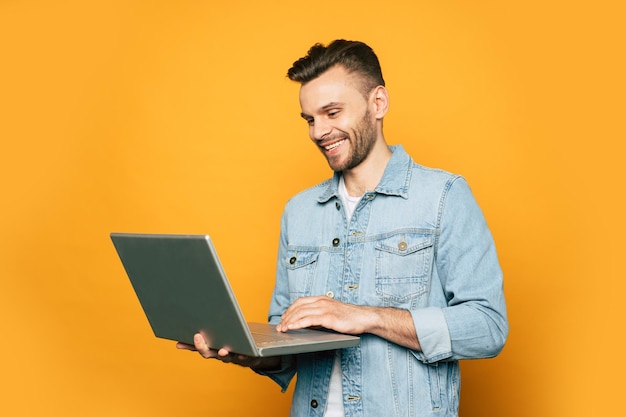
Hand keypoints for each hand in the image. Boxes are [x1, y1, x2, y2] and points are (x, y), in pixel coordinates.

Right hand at [176, 333, 280, 369]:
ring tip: (222, 350)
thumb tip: (196, 309)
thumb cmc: (235, 338)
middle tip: (197, 336)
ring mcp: (232, 356)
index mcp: (212, 347)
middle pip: (208, 353)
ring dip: (222, 353)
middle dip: (202, 346)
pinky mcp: (247, 356)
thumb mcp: (221, 331)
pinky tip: (243, 352)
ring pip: (225, 357)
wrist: (254, 352)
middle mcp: (219, 353)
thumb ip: (212, 324)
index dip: (187, 346)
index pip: (196, 347)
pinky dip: (243, 355)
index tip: (178, 343)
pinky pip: (244, 357)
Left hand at [276, 296, 420, 350]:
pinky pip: (308, 320)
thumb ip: (319, 315)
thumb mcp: (332, 313)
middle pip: (298, 307)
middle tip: (279, 326)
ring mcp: (325, 308)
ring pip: (301, 313)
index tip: (283, 319)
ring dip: (289, 321)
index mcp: (322, 299)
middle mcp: (321, 301)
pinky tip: (292, 328)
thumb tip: (305, 322)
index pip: (300, 302)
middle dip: (286, 317)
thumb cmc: (350, 317)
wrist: (365, 318)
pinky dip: (297, 323)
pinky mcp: (328, 317)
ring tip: (283, 329)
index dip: (290, 310)